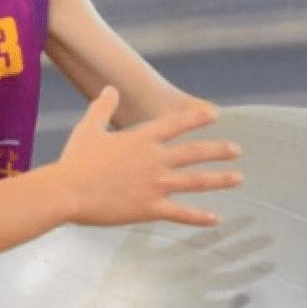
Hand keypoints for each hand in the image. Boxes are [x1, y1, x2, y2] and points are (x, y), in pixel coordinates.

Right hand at [56, 87, 241, 226]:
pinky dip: (199, 217)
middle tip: (236, 150)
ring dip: (219, 179)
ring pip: (196, 181)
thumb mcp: (88, 128)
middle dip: (218, 150)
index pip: (176, 124)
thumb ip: (103, 107)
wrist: (68, 192)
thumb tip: (110, 88)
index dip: (197, 118)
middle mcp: (154, 160)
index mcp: (141, 139)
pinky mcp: (150, 208)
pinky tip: (216, 219)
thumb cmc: (76, 160)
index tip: (215, 115)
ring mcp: (155, 185)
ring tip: (238, 177)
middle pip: (194, 153)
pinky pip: (181, 213)